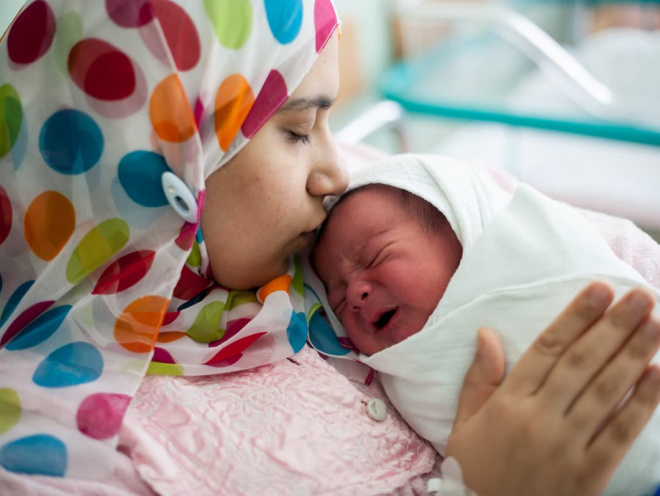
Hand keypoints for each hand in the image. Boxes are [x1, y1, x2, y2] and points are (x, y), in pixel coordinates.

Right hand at [446, 281, 659, 495]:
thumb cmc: (474, 469)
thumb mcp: (464, 422)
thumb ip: (478, 378)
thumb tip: (487, 333)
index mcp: (509, 403)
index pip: (547, 350)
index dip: (575, 317)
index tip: (599, 290)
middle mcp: (540, 419)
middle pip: (582, 363)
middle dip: (613, 326)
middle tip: (640, 296)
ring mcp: (568, 447)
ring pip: (605, 392)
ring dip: (634, 355)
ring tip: (654, 323)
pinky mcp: (589, 474)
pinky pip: (619, 434)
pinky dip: (640, 404)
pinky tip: (656, 376)